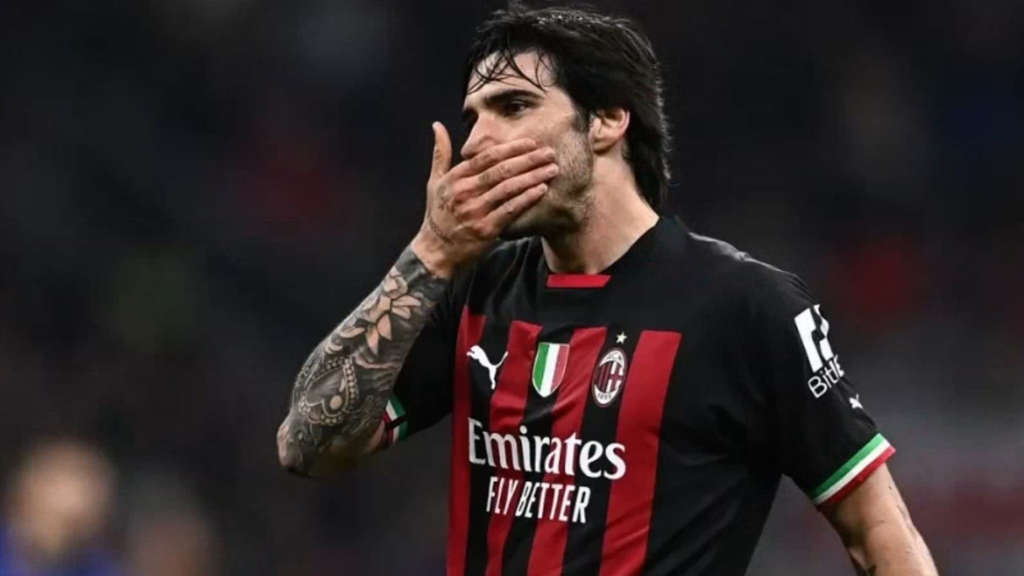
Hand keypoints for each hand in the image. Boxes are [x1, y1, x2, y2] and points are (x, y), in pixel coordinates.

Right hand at [412, 121, 558, 277]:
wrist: (436, 250)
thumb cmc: (438, 213)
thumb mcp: (435, 181)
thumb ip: (440, 152)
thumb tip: (437, 125)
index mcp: (456, 178)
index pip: (487, 157)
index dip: (511, 148)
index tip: (531, 143)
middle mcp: (465, 192)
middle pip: (501, 170)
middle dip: (528, 160)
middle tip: (549, 152)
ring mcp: (475, 211)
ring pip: (509, 188)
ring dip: (533, 177)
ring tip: (552, 169)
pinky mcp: (486, 230)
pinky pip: (510, 210)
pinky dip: (527, 198)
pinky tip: (542, 189)